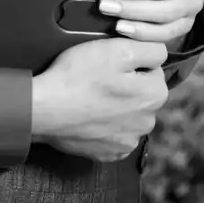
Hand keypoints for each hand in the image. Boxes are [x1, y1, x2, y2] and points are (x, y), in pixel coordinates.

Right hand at [31, 36, 167, 161]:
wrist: (43, 110)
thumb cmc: (77, 77)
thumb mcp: (116, 49)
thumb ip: (148, 49)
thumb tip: (160, 54)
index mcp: (154, 95)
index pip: (153, 70)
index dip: (131, 63)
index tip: (110, 65)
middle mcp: (148, 122)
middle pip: (142, 95)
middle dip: (127, 87)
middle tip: (98, 80)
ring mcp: (128, 141)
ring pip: (128, 116)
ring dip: (116, 108)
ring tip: (90, 100)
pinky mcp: (110, 153)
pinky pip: (114, 136)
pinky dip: (104, 128)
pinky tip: (88, 119)